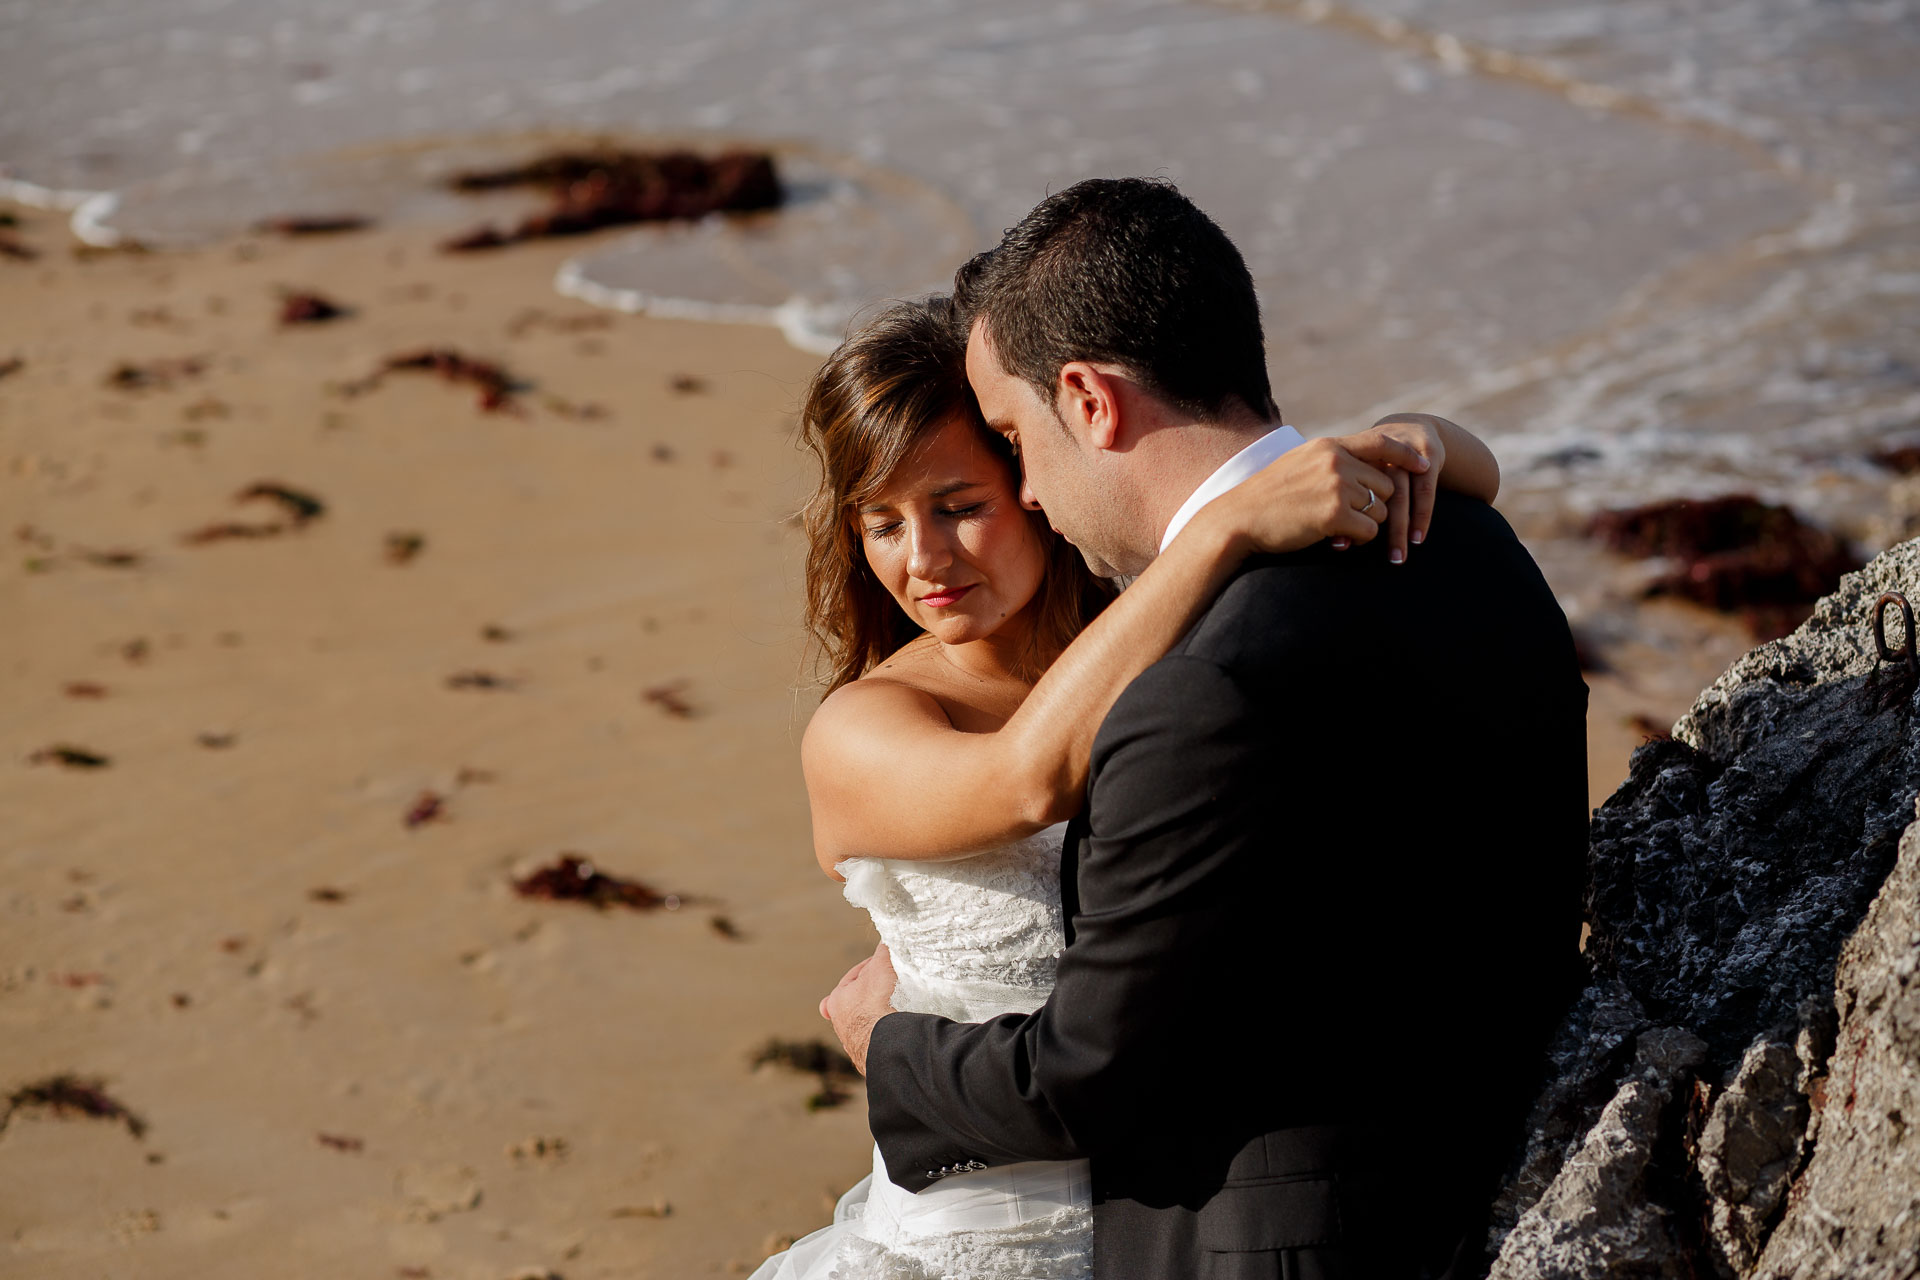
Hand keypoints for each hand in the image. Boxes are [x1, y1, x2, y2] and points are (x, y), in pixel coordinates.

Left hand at [820, 942, 897, 1074]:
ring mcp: (856, 1046)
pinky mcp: (871, 1062)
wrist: (890, 1042)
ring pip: (869, 1025)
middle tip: (893, 988)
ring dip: (883, 1018)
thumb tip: (887, 942)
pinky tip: (901, 1032)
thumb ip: (883, 951)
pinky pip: (881, 1044)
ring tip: (901, 1010)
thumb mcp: (882, 965)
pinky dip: (890, 1037)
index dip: (871, 967)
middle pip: (860, 1003)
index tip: (886, 964)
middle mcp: (841, 1026)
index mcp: (836, 1002)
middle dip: (875, 995)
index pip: (853, 978)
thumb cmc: (879, 1001)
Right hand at [1200, 435, 1423, 558]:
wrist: (1240, 519)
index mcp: (1328, 445)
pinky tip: (1336, 539)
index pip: (1381, 442)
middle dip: (1376, 504)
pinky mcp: (1334, 514)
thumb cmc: (1267, 496)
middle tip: (1351, 517)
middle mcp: (1336, 461)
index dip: (1406, 454)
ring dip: (1366, 523)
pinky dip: (1357, 539)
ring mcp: (1336, 487)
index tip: (1423, 465)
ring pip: (1380, 509)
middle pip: (1386, 484)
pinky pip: (1369, 530)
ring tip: (1338, 528)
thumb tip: (1358, 464)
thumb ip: (1329, 460)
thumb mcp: (1299, 463)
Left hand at [1332, 414, 1458, 560]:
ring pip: (1399, 493)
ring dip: (1398, 528)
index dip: (1340, 514)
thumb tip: (1336, 540)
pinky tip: (1417, 538)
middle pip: (1370, 491)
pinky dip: (1421, 516)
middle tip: (1362, 554)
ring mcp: (1403, 451)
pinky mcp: (1428, 455)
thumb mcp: (1357, 468)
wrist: (1411, 426)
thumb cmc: (1374, 463)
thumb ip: (1345, 497)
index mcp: (1353, 452)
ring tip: (1397, 557)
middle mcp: (1377, 451)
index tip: (1336, 544)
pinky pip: (1425, 490)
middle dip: (1367, 525)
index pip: (1343, 486)